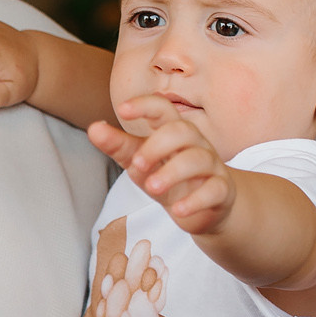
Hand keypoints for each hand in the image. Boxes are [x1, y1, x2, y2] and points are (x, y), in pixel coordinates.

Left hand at [90, 97, 233, 236]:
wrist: (205, 209)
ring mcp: (211, 166)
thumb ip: (119, 147)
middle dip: (157, 146)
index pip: (162, 108)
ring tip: (150, 188)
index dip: (144, 106)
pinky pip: (214, 189)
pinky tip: (177, 210)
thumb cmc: (170, 179)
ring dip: (172, 172)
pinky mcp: (222, 190)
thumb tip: (94, 128)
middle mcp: (195, 143)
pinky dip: (195, 200)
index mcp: (173, 131)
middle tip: (136, 165)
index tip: (123, 110)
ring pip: (198, 159)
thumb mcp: (141, 164)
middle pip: (182, 130)